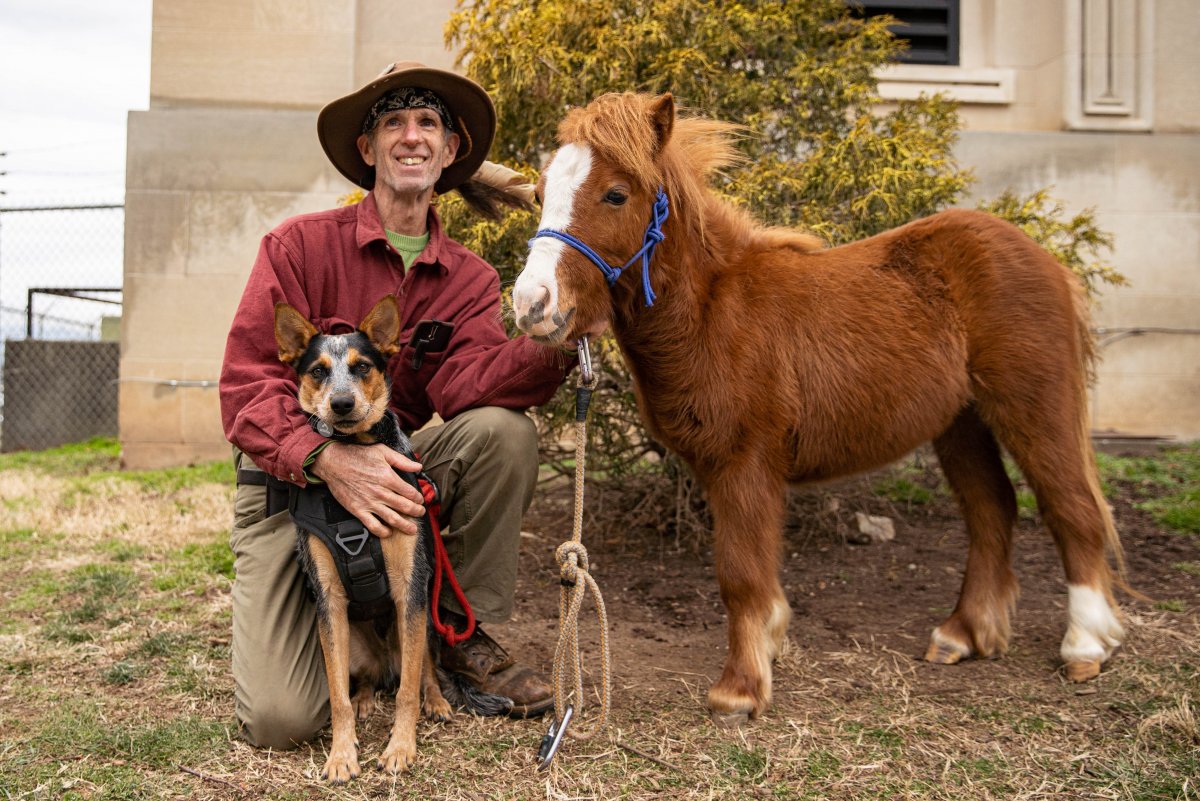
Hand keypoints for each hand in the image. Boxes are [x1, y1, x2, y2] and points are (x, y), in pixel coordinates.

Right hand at [310, 442, 424, 536]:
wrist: (333, 463)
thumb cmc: (356, 455)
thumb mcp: (382, 451)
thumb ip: (402, 460)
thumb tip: (418, 466)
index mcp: (388, 477)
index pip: (410, 492)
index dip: (418, 498)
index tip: (420, 500)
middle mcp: (380, 492)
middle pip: (404, 507)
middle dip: (416, 512)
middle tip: (420, 513)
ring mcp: (369, 503)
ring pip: (392, 519)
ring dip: (405, 525)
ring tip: (412, 529)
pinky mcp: (358, 510)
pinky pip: (372, 525)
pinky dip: (382, 531)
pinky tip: (388, 532)